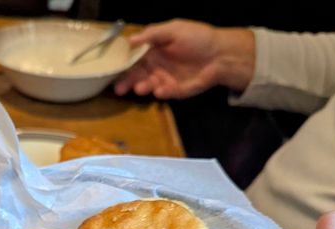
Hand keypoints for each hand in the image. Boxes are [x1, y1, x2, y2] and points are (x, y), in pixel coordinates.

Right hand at [115, 19, 255, 99]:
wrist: (220, 53)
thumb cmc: (197, 38)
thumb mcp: (173, 29)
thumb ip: (152, 34)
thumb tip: (130, 40)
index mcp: (152, 51)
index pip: (133, 59)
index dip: (123, 65)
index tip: (113, 70)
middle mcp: (155, 67)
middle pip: (136, 76)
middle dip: (127, 82)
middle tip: (118, 88)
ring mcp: (164, 80)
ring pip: (148, 86)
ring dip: (142, 88)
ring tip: (140, 88)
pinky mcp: (175, 91)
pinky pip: (165, 93)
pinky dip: (161, 92)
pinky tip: (160, 90)